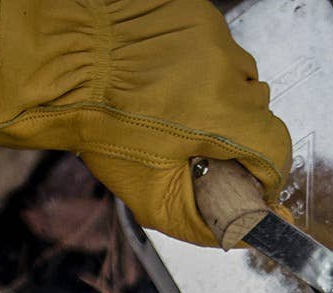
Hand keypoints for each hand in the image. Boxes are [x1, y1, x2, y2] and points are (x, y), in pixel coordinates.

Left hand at [0, 0, 291, 245]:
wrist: (57, 66)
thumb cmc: (98, 129)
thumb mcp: (152, 193)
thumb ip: (207, 221)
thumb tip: (252, 230)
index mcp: (219, 115)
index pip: (275, 147)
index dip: (266, 173)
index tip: (250, 182)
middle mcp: (223, 68)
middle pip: (257, 111)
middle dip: (236, 134)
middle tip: (196, 143)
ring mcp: (209, 33)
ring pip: (239, 75)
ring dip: (220, 95)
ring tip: (176, 105)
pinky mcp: (194, 10)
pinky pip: (215, 45)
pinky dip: (200, 64)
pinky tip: (167, 75)